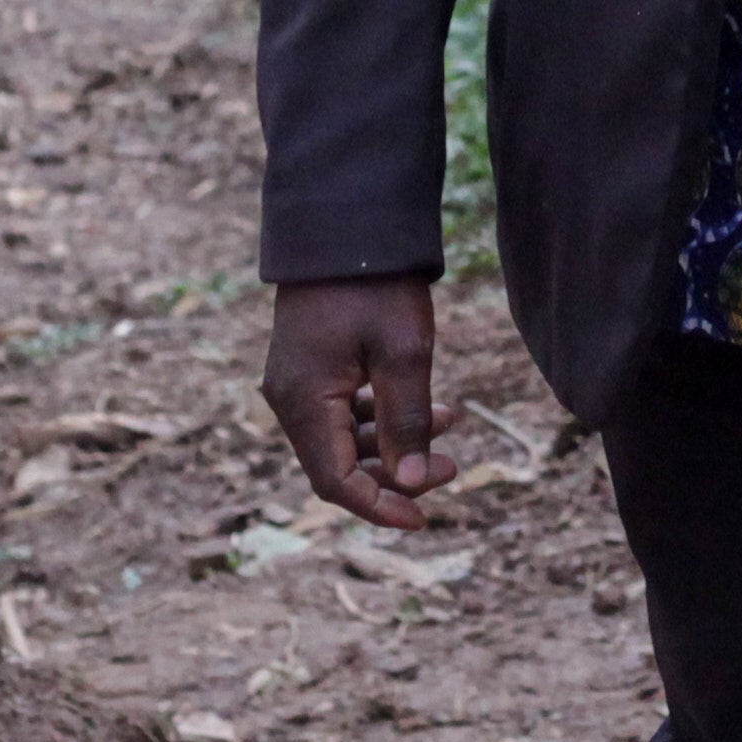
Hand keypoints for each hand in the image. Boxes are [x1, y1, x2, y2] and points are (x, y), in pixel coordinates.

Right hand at [261, 273, 447, 530]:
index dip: (379, 507)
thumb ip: (406, 424)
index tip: (424, 519)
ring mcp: (296, 381)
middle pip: (338, 464)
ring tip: (451, 426)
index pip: (336, 481)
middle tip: (452, 467)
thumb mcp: (404, 354)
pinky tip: (430, 407)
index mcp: (303, 402)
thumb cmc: (376, 285)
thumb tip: (413, 484)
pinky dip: (382, 416)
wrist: (347, 222)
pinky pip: (342, 410)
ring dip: (394, 443)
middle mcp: (289, 398)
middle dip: (396, 474)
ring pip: (342, 438)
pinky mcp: (309, 365)